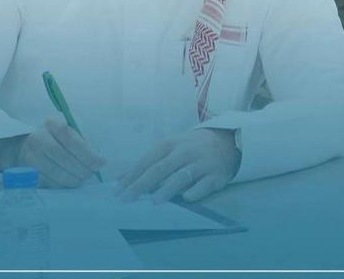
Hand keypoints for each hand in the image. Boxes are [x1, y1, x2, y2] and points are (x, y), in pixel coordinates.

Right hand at [17, 115, 105, 187]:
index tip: (100, 162)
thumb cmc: (53, 138)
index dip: (87, 153)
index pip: (71, 139)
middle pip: (65, 158)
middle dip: (83, 169)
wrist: (24, 148)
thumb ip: (83, 143)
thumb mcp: (68, 132)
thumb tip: (99, 161)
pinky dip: (64, 184)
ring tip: (82, 178)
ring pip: (59, 173)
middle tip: (91, 173)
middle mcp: (38, 138)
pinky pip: (51, 182)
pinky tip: (70, 181)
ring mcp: (32, 157)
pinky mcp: (29, 173)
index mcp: (51, 124)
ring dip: (75, 179)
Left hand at [117, 128, 239, 202]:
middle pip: (160, 168)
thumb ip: (146, 164)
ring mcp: (201, 163)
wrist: (225, 141)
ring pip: (181, 176)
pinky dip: (195, 191)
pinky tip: (186, 199)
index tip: (118, 190)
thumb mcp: (168, 149)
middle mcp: (184, 152)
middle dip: (142, 184)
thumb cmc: (189, 148)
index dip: (132, 175)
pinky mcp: (216, 175)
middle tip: (127, 199)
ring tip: (153, 202)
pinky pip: (205, 184)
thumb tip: (120, 179)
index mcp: (169, 145)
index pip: (147, 160)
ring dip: (167, 189)